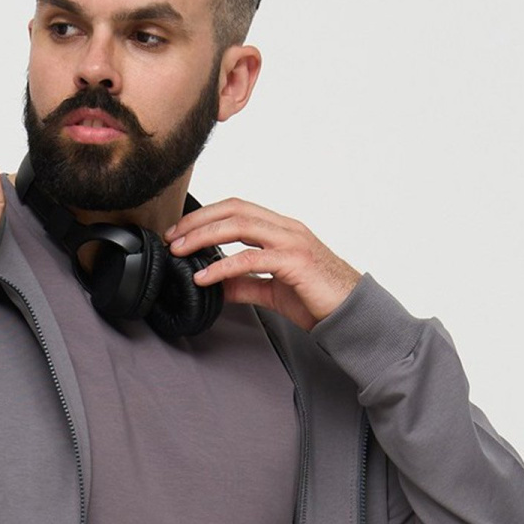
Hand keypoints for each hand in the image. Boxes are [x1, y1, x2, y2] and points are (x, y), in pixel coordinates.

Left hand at [164, 198, 361, 330]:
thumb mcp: (273, 290)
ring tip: (180, 251)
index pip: (237, 209)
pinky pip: (251, 259)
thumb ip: (246, 284)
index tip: (180, 232)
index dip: (206, 216)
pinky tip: (204, 277)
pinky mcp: (293, 262)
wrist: (351, 314)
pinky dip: (222, 266)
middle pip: (233, 210)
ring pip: (239, 226)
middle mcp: (285, 228)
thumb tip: (217, 285)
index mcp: (281, 230)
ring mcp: (291, 242)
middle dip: (198, 221)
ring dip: (203, 236)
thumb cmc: (319, 299)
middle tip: (172, 237)